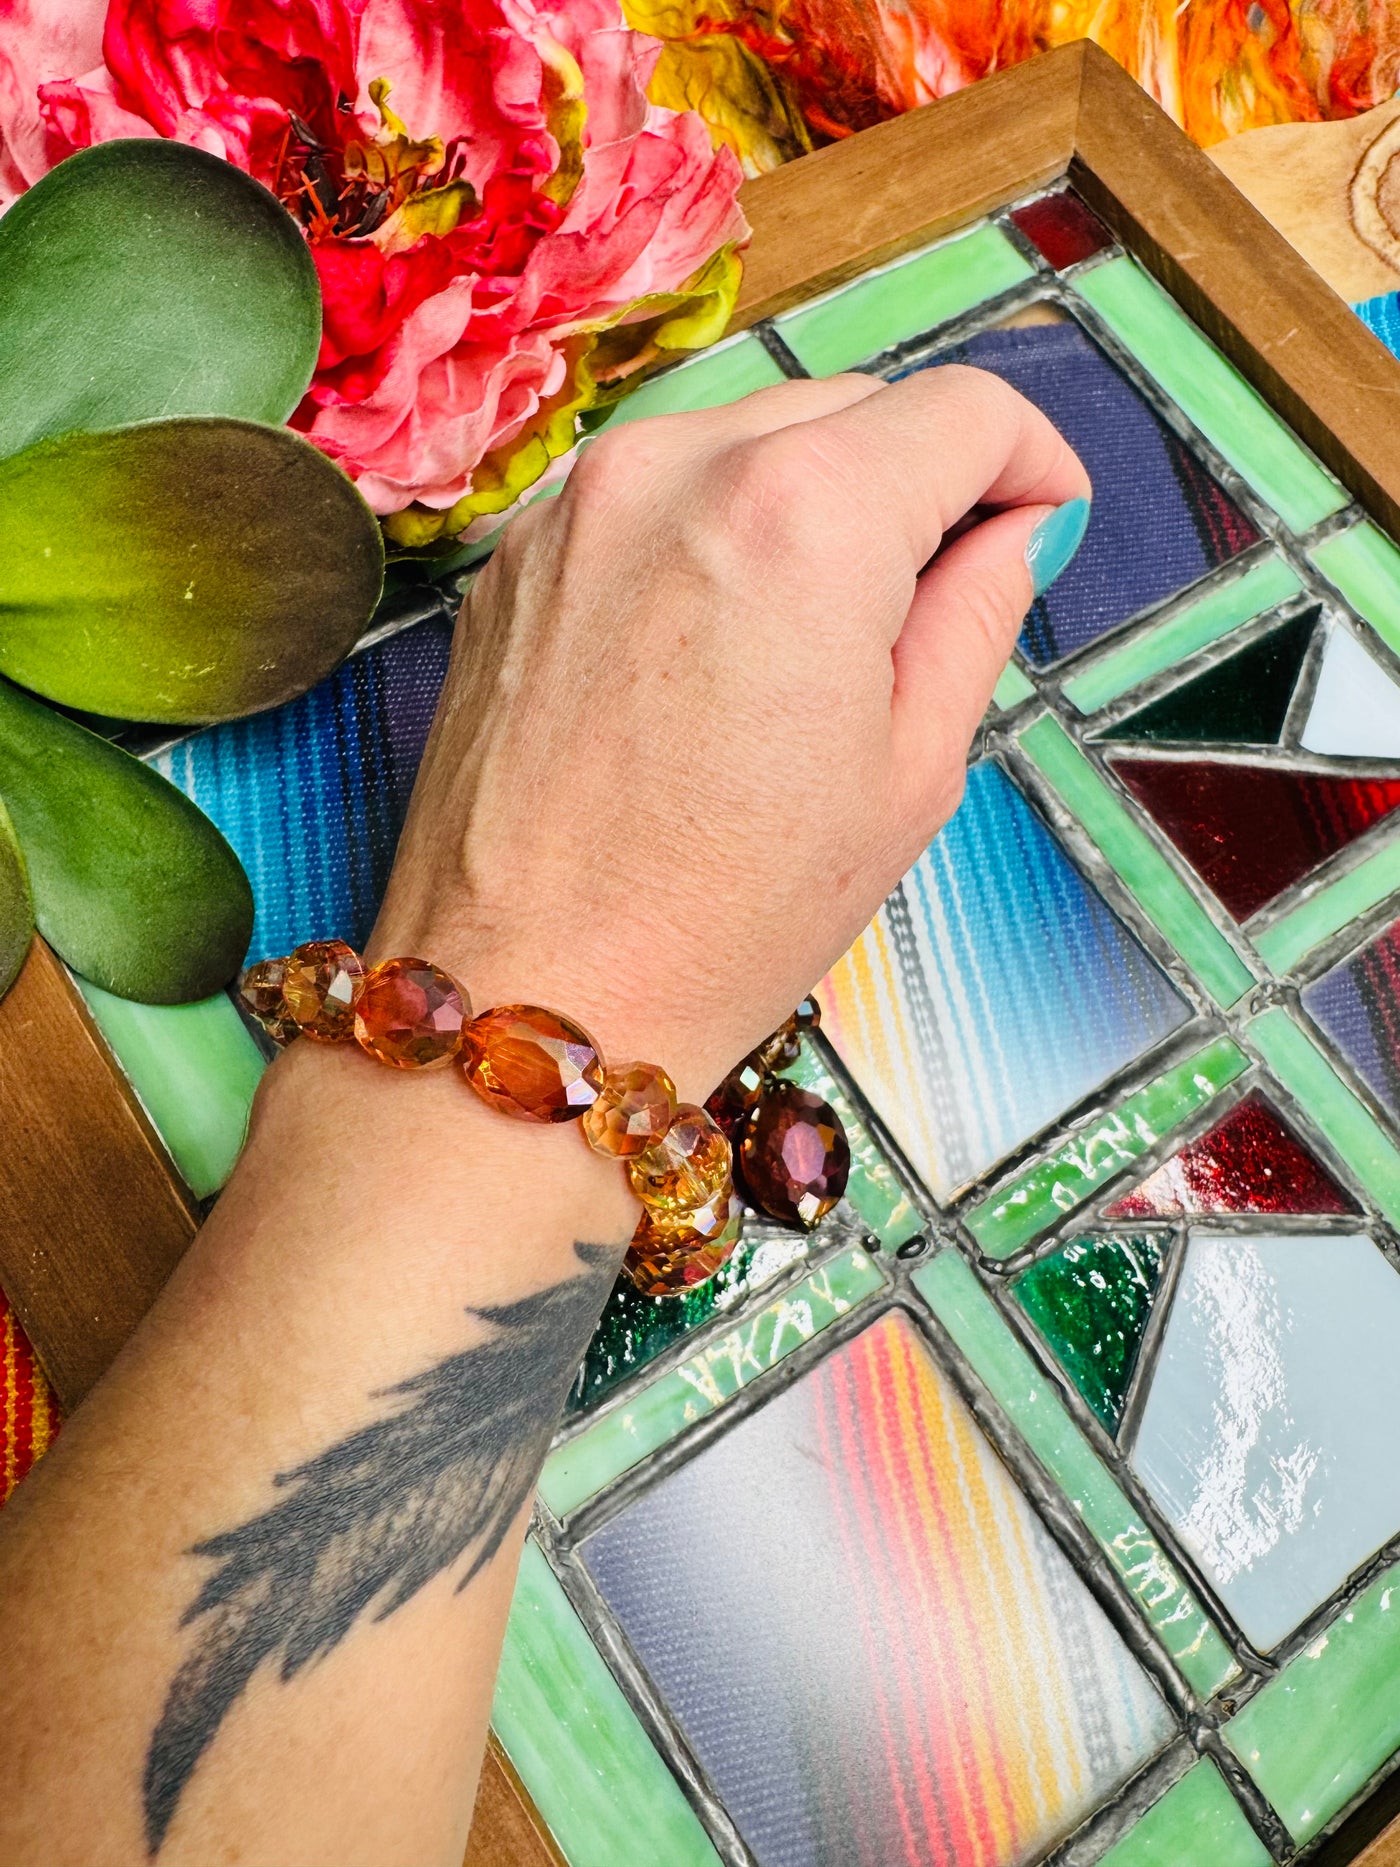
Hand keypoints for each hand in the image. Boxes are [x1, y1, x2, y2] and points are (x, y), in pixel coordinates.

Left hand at [375, 366, 1088, 1100]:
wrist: (529, 993)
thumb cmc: (724, 915)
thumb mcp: (909, 774)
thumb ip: (976, 617)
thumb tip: (1014, 534)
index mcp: (805, 514)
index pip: (963, 411)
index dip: (1030, 459)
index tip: (1043, 514)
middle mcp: (680, 466)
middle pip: (854, 406)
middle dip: (921, 477)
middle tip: (943, 590)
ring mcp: (580, 500)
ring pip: (746, 434)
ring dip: (814, 494)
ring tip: (823, 630)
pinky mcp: (518, 550)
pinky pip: (652, 490)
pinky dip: (712, 526)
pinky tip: (720, 641)